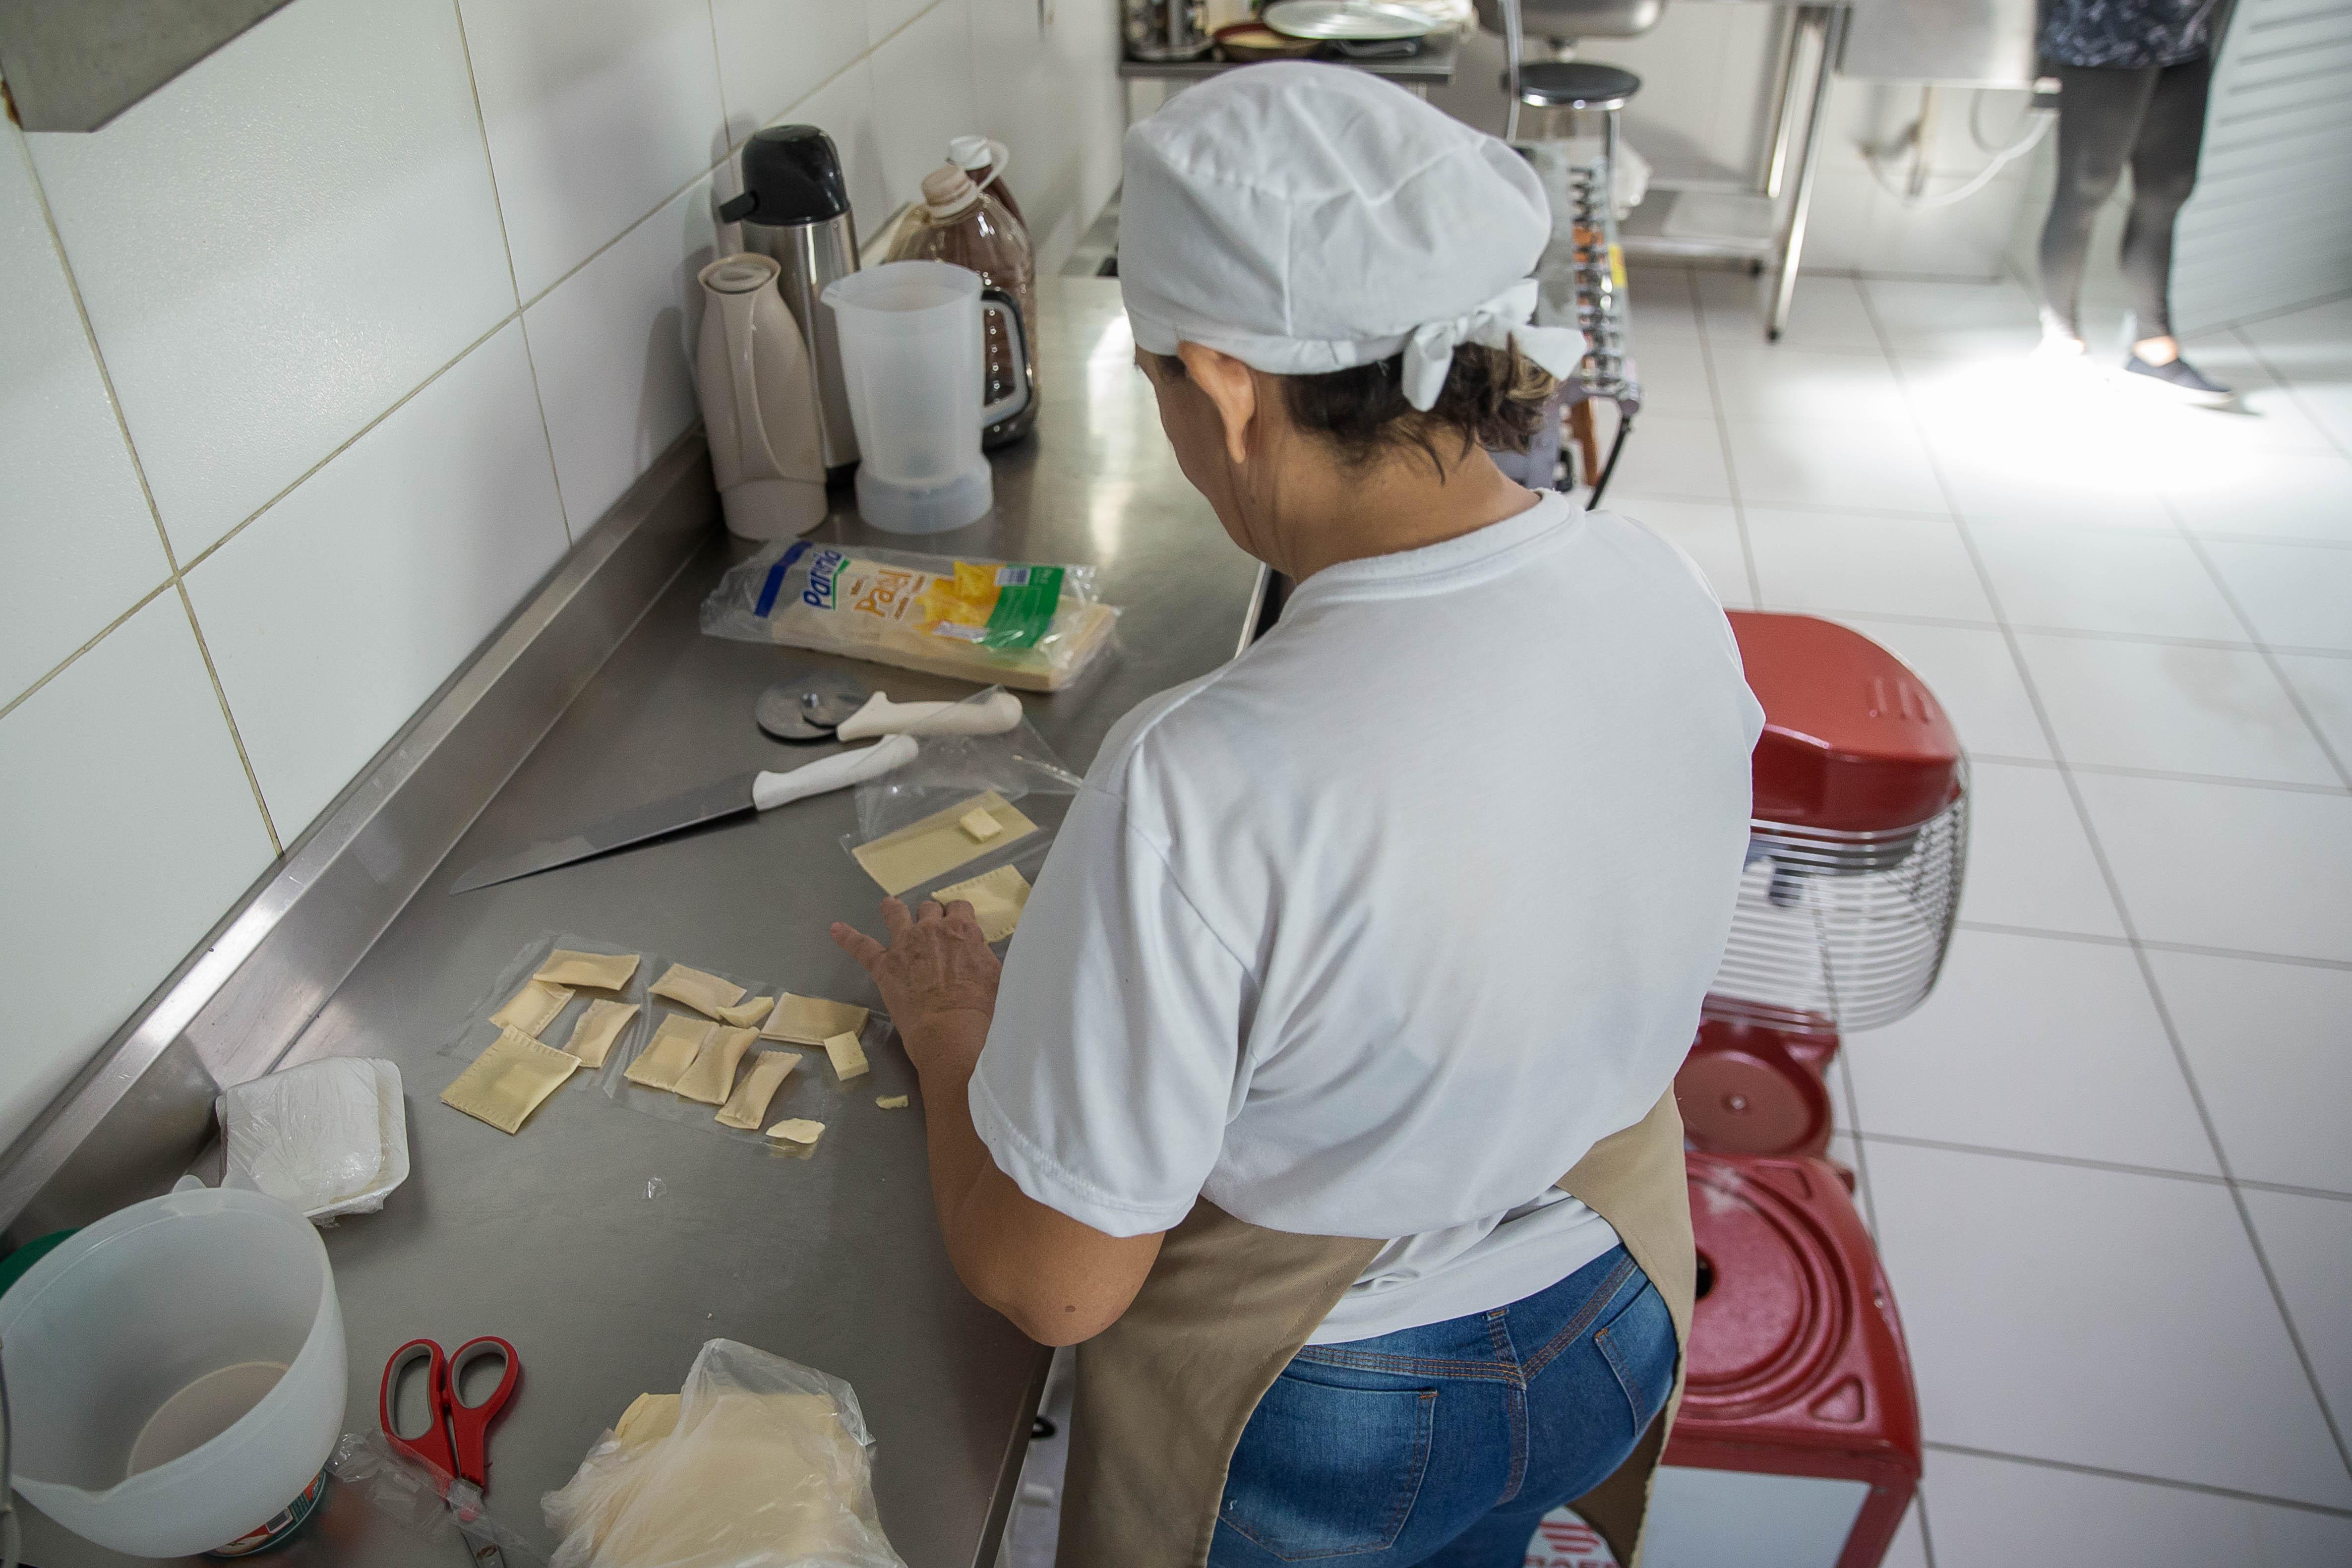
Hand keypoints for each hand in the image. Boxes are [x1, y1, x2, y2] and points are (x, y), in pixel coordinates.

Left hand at [832, 898, 1000, 1070]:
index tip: (956, 924)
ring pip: (896, 913)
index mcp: (963, 930)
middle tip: (931, 931)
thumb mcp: (997, 975)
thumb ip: (983, 956)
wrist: (951, 1031)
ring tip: (889, 906)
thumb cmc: (981, 1008)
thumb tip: (979, 952)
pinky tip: (836, 929)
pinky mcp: (884, 965)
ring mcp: (905, 944)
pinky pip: (861, 946)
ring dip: (893, 909)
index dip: (957, 915)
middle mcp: (932, 929)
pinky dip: (847, 937)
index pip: (959, 907)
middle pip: (929, 909)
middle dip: (930, 916)